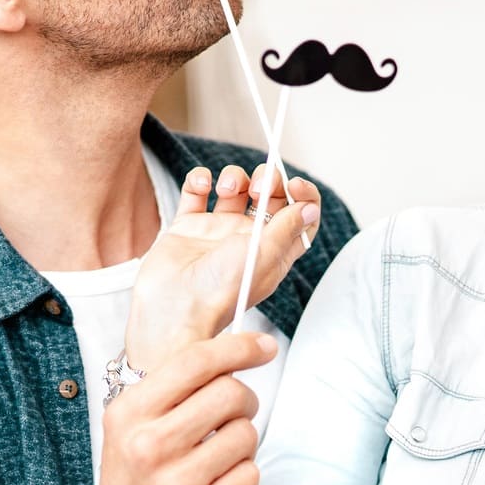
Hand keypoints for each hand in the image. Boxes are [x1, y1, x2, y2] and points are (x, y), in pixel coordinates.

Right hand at [62, 330, 278, 484]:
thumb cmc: (134, 479)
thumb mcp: (130, 425)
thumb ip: (173, 389)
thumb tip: (234, 353)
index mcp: (130, 414)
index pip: (195, 361)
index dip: (238, 347)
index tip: (263, 346)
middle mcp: (150, 446)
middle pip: (230, 393)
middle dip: (244, 400)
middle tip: (234, 414)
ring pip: (246, 434)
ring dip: (242, 442)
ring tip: (218, 457)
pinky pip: (251, 473)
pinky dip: (243, 475)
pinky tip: (220, 483)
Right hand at [126, 163, 320, 369]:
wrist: (173, 307)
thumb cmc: (220, 292)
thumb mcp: (265, 256)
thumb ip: (288, 227)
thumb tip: (310, 208)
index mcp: (272, 251)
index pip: (298, 217)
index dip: (302, 196)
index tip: (294, 185)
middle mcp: (246, 240)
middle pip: (268, 196)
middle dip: (267, 180)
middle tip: (258, 187)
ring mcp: (217, 231)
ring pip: (233, 188)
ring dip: (233, 177)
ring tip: (225, 188)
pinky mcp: (188, 226)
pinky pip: (196, 191)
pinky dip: (199, 179)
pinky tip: (202, 184)